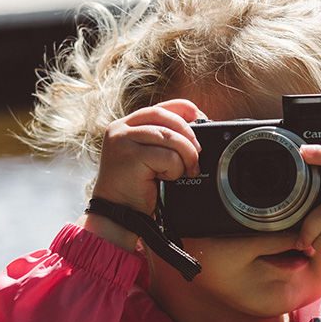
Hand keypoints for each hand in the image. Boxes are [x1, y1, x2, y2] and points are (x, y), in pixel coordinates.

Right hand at [81, 100, 202, 248]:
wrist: (118, 214)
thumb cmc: (136, 188)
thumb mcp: (149, 156)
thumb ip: (163, 139)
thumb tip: (197, 128)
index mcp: (127, 125)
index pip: (161, 107)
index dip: (186, 110)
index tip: (202, 120)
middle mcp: (121, 129)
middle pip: (168, 119)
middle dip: (189, 137)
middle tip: (196, 156)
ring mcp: (123, 141)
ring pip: (171, 138)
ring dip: (185, 157)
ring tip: (182, 172)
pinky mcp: (130, 157)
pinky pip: (168, 157)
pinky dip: (174, 170)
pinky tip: (165, 179)